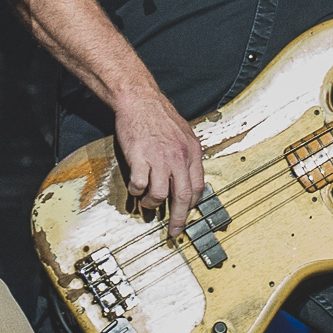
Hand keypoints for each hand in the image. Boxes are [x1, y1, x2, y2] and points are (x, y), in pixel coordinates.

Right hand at [115, 87, 204, 238]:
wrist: (139, 100)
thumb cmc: (159, 115)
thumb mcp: (183, 133)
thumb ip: (187, 155)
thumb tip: (188, 177)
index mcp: (192, 152)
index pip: (198, 187)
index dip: (192, 205)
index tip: (187, 215)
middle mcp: (178, 157)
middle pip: (182, 197)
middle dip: (177, 219)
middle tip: (173, 232)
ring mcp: (159, 158)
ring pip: (159, 195)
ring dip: (152, 204)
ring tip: (147, 202)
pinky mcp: (140, 158)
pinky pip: (139, 185)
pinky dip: (136, 191)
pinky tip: (135, 188)